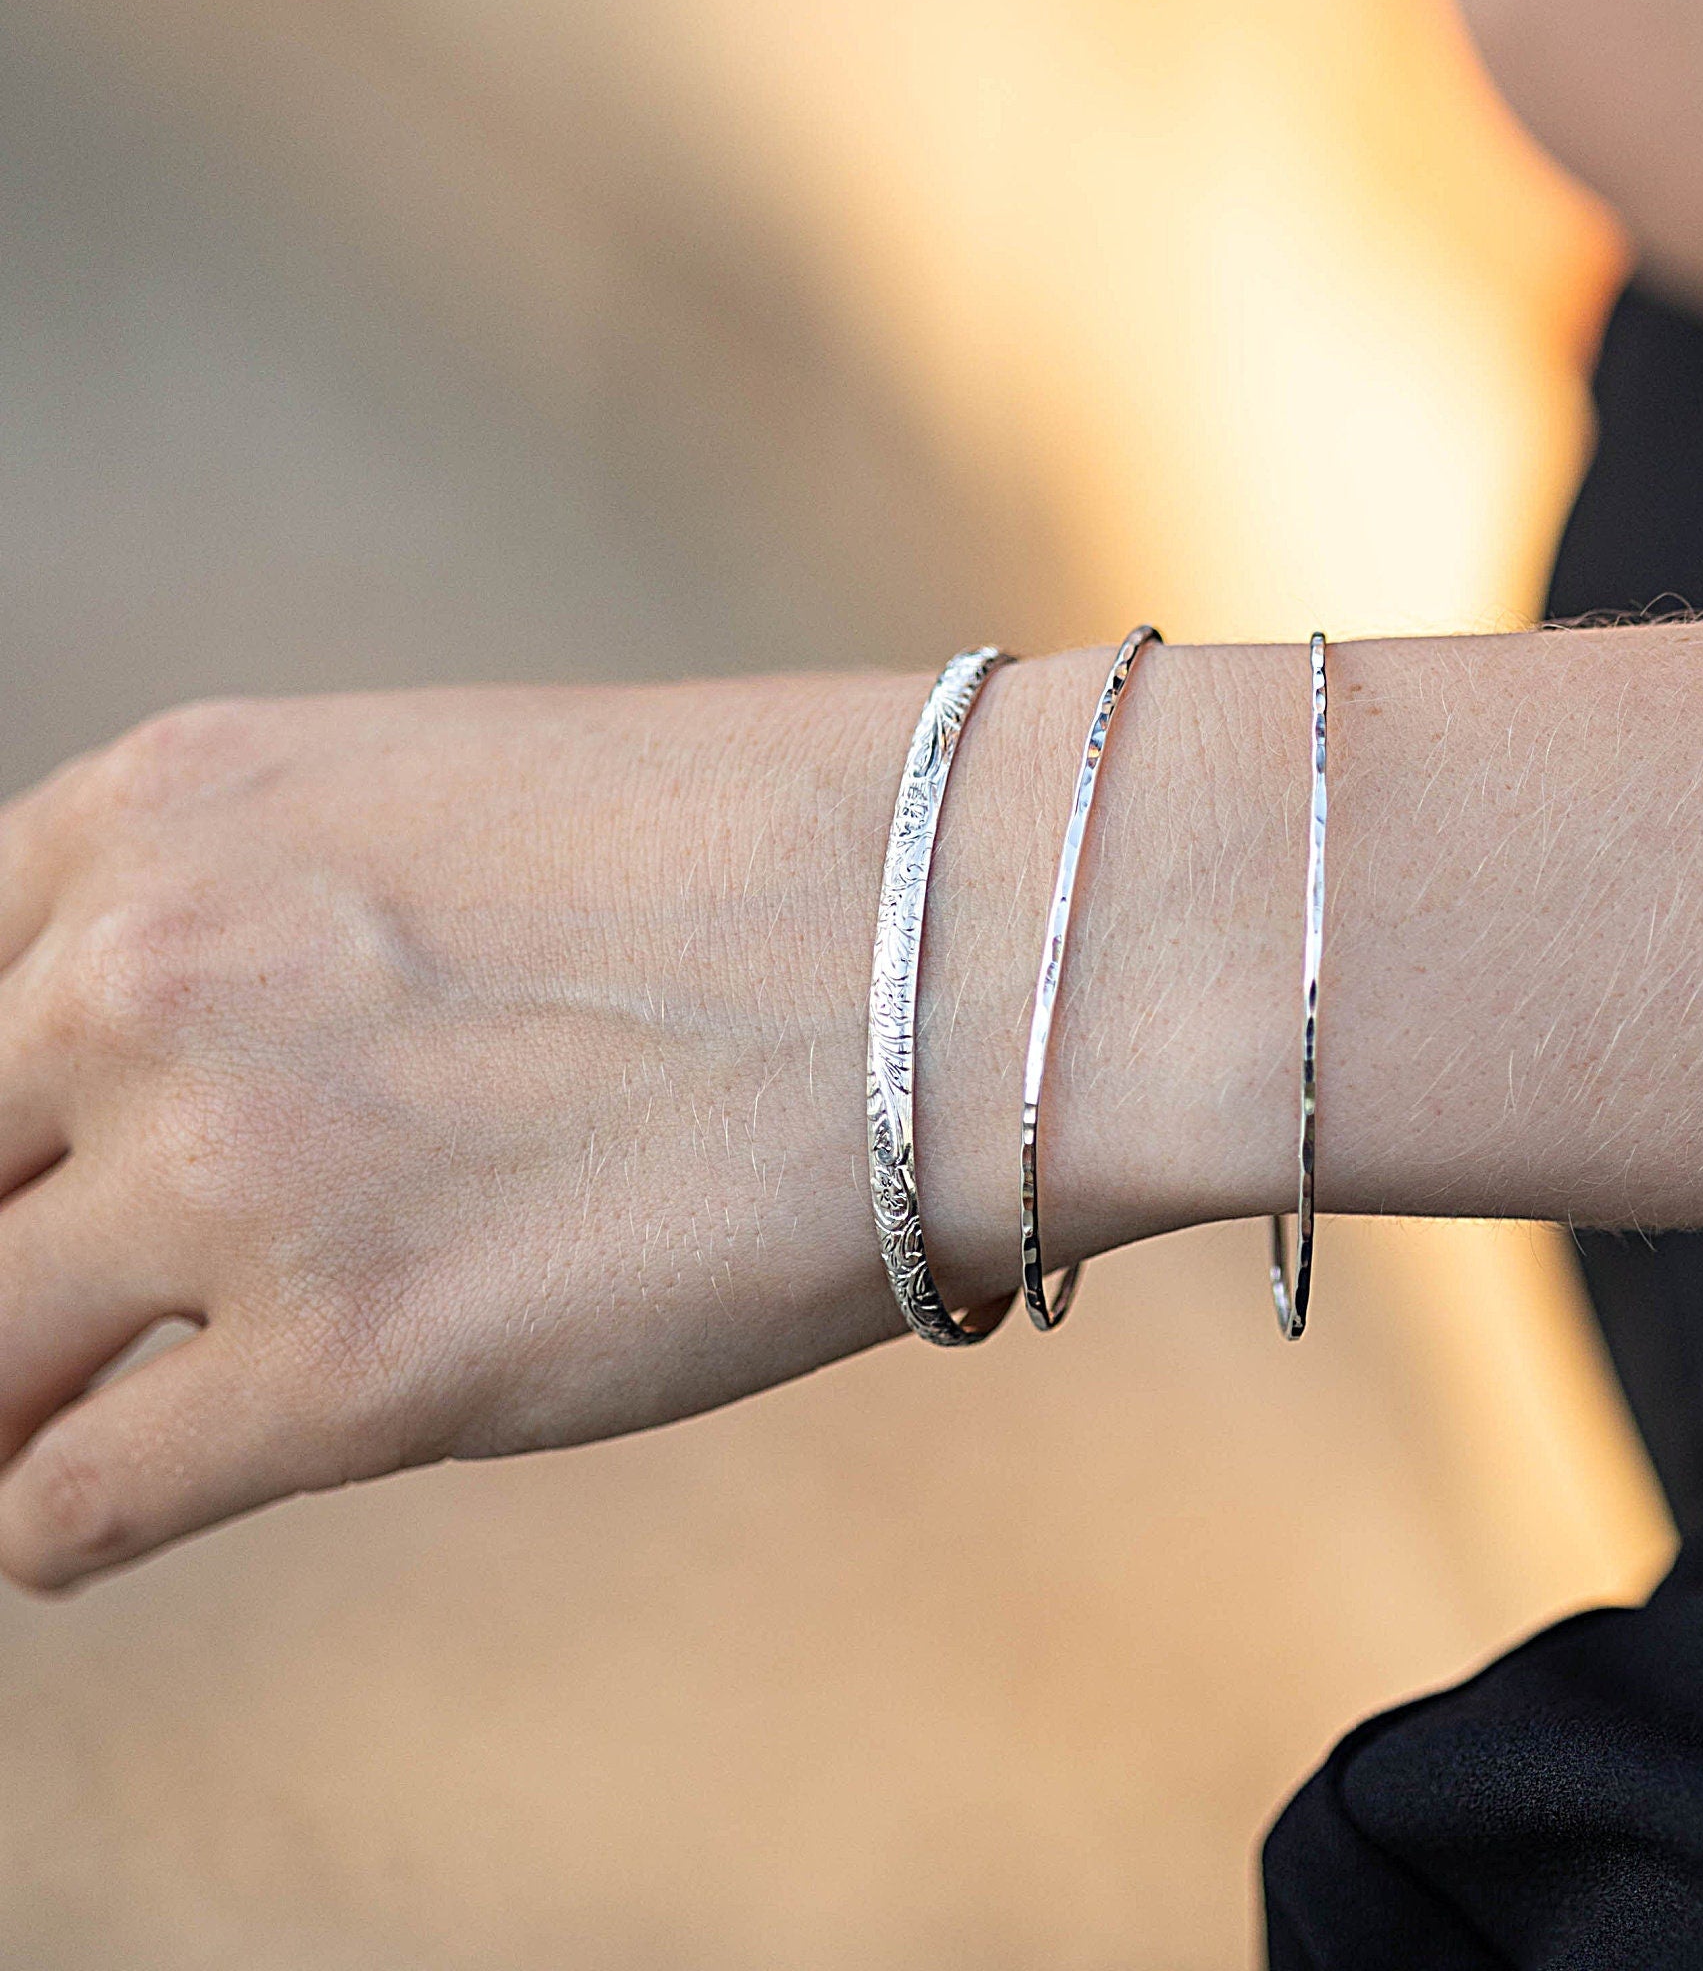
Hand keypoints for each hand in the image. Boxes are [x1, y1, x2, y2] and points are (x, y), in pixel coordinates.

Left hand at [0, 679, 945, 1588]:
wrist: (981, 939)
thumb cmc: (766, 873)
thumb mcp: (445, 824)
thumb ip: (267, 935)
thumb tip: (165, 1104)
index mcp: (166, 807)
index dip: (5, 1121)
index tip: (52, 1189)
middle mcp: (148, 973)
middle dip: (2, 1261)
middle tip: (79, 1318)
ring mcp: (232, 1171)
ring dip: (15, 1401)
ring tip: (104, 1417)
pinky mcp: (346, 1368)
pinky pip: (65, 1505)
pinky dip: (73, 1519)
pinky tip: (169, 1485)